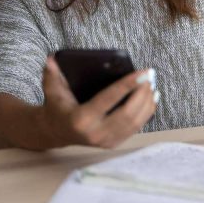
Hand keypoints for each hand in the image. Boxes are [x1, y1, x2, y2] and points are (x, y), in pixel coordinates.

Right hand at [39, 56, 157, 148]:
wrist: (55, 131)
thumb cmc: (56, 106)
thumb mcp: (51, 89)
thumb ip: (51, 74)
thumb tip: (52, 59)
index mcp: (81, 119)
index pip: (109, 99)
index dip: (128, 85)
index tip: (143, 73)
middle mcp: (95, 133)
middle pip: (128, 113)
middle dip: (142, 93)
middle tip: (150, 76)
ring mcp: (106, 141)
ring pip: (135, 122)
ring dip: (147, 102)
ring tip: (152, 84)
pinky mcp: (113, 143)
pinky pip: (136, 128)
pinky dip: (147, 112)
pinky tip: (152, 98)